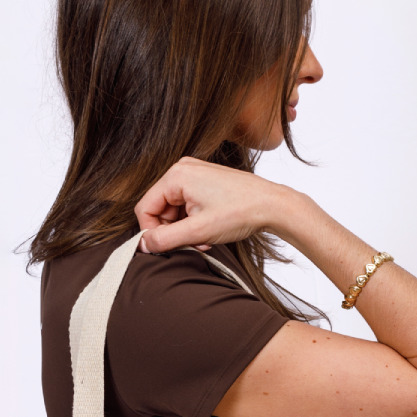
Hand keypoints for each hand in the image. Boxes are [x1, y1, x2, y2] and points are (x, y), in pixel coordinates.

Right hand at [135, 156, 290, 252]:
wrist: (273, 205)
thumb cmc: (241, 213)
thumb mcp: (198, 232)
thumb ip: (166, 239)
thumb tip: (144, 245)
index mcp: (176, 175)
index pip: (145, 208)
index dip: (152, 233)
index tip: (167, 247)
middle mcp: (182, 169)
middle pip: (160, 208)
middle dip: (173, 231)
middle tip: (193, 244)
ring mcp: (195, 172)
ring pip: (175, 208)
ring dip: (185, 228)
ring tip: (204, 238)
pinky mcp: (206, 180)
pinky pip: (187, 203)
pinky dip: (194, 220)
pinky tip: (208, 230)